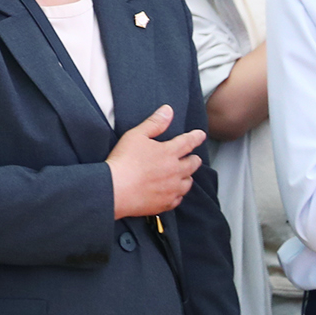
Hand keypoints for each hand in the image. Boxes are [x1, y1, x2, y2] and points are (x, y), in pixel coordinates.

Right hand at [106, 103, 203, 218]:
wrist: (115, 189)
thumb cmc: (124, 161)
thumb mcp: (136, 135)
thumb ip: (154, 123)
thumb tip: (168, 111)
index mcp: (169, 152)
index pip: (188, 142)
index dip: (195, 137)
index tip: (200, 135)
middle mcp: (175, 171)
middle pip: (192, 164)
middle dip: (194, 159)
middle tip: (194, 158)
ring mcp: (171, 189)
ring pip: (188, 183)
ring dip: (187, 177)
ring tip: (185, 175)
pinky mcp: (164, 203)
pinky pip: (177, 199)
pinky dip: (177, 194)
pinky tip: (173, 193)